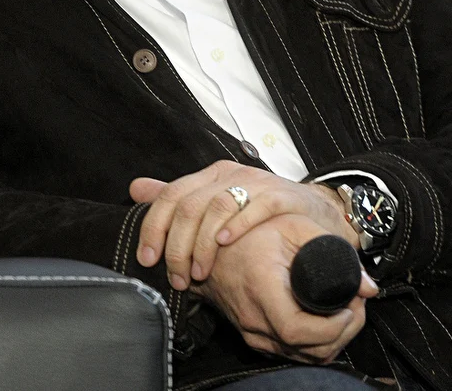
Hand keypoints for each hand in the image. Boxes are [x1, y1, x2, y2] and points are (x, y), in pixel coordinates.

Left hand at [130, 160, 357, 289]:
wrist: (316, 213)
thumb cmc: (262, 214)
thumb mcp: (215, 205)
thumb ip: (177, 199)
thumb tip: (135, 188)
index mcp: (209, 176)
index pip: (170, 195)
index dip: (154, 227)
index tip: (147, 259)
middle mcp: (230, 174)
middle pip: (189, 204)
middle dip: (177, 245)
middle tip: (177, 276)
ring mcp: (257, 183)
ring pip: (217, 206)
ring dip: (203, 243)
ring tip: (200, 272)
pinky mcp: (282, 195)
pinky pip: (256, 205)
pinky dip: (237, 224)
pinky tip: (226, 243)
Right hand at [195, 213, 375, 362]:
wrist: (211, 249)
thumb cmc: (251, 234)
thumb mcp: (293, 227)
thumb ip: (333, 247)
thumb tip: (367, 285)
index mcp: (261, 289)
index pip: (298, 330)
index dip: (331, 327)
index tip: (350, 308)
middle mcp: (254, 318)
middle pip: (307, 349)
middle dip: (342, 334)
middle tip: (356, 306)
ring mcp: (253, 332)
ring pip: (303, 356)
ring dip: (332, 340)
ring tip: (345, 311)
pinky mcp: (255, 338)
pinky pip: (292, 352)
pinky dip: (315, 342)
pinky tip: (326, 319)